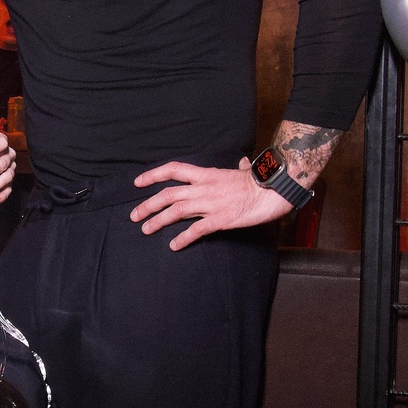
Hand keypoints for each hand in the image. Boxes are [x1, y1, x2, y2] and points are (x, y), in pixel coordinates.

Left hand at [130, 159, 289, 250]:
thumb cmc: (259, 181)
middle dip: (148, 205)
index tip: (138, 183)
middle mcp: (204, 188)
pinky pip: (196, 230)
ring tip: (146, 230)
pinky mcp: (220, 219)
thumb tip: (243, 163)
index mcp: (206, 174)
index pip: (173, 170)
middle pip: (168, 195)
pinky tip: (174, 245)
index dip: (153, 175)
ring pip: (176, 212)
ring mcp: (211, 204)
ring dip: (158, 221)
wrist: (273, 190)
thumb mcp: (243, 170)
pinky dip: (182, 238)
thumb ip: (238, 168)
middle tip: (134, 216)